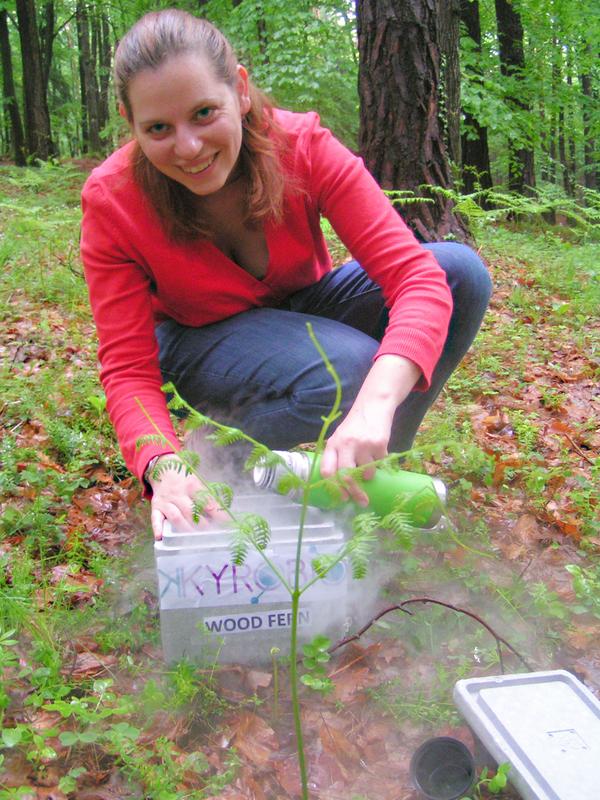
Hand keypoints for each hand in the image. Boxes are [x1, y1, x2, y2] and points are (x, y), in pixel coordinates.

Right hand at [148, 453, 227, 540]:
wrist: (162, 467)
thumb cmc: (184, 477)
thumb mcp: (198, 481)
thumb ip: (208, 496)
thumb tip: (222, 512)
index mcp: (192, 485)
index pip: (208, 502)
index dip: (218, 514)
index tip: (227, 523)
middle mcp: (178, 493)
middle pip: (192, 512)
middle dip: (203, 525)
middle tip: (212, 534)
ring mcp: (166, 500)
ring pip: (176, 517)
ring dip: (186, 529)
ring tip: (195, 538)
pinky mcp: (156, 506)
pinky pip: (155, 518)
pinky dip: (157, 528)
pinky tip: (160, 537)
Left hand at [320, 355, 421, 505]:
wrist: (373, 405)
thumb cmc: (354, 426)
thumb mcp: (340, 438)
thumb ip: (337, 457)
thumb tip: (340, 486)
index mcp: (332, 444)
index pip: (327, 471)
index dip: (333, 487)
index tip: (342, 497)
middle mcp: (345, 444)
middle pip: (346, 477)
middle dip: (354, 493)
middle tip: (361, 501)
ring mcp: (363, 444)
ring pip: (367, 473)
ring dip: (369, 475)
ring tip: (369, 463)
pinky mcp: (379, 444)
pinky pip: (380, 464)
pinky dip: (380, 463)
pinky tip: (378, 452)